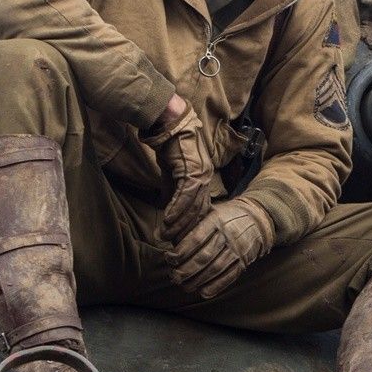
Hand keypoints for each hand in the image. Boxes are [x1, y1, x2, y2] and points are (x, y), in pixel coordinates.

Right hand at [145, 103, 215, 243]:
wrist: (169, 125)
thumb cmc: (170, 147)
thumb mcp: (172, 174)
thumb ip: (172, 191)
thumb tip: (167, 209)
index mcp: (204, 180)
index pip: (200, 209)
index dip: (190, 227)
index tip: (179, 241)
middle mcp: (206, 179)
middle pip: (199, 213)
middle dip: (186, 231)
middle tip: (174, 246)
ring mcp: (201, 175)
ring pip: (192, 207)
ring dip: (178, 224)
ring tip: (166, 237)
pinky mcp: (192, 170)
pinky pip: (185, 196)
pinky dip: (175, 210)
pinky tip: (166, 221)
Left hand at [165, 199, 271, 299]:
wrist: (257, 219)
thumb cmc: (224, 216)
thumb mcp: (207, 211)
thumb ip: (186, 223)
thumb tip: (159, 234)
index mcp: (216, 220)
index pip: (195, 239)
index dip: (180, 252)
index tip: (169, 259)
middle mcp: (228, 235)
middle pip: (204, 256)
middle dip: (186, 270)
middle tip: (173, 277)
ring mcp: (238, 249)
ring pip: (215, 268)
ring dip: (197, 280)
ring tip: (184, 286)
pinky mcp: (244, 262)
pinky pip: (229, 277)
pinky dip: (215, 287)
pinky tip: (203, 292)